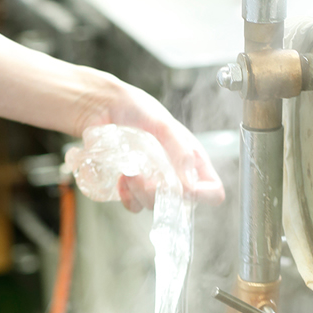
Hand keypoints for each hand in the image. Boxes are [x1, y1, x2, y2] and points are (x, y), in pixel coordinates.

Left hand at [77, 82, 225, 212]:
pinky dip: (126, 196)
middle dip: (160, 193)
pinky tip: (121, 178)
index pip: (212, 189)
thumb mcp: (162, 123)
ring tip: (128, 171)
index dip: (204, 195)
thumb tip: (189, 184)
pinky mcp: (133, 187)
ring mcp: (154, 182)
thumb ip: (179, 150)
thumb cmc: (134, 107)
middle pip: (180, 204)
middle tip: (143, 176)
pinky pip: (134, 206)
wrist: (99, 106)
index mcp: (191, 158)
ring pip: (155, 206)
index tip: (185, 191)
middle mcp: (175, 173)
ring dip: (139, 191)